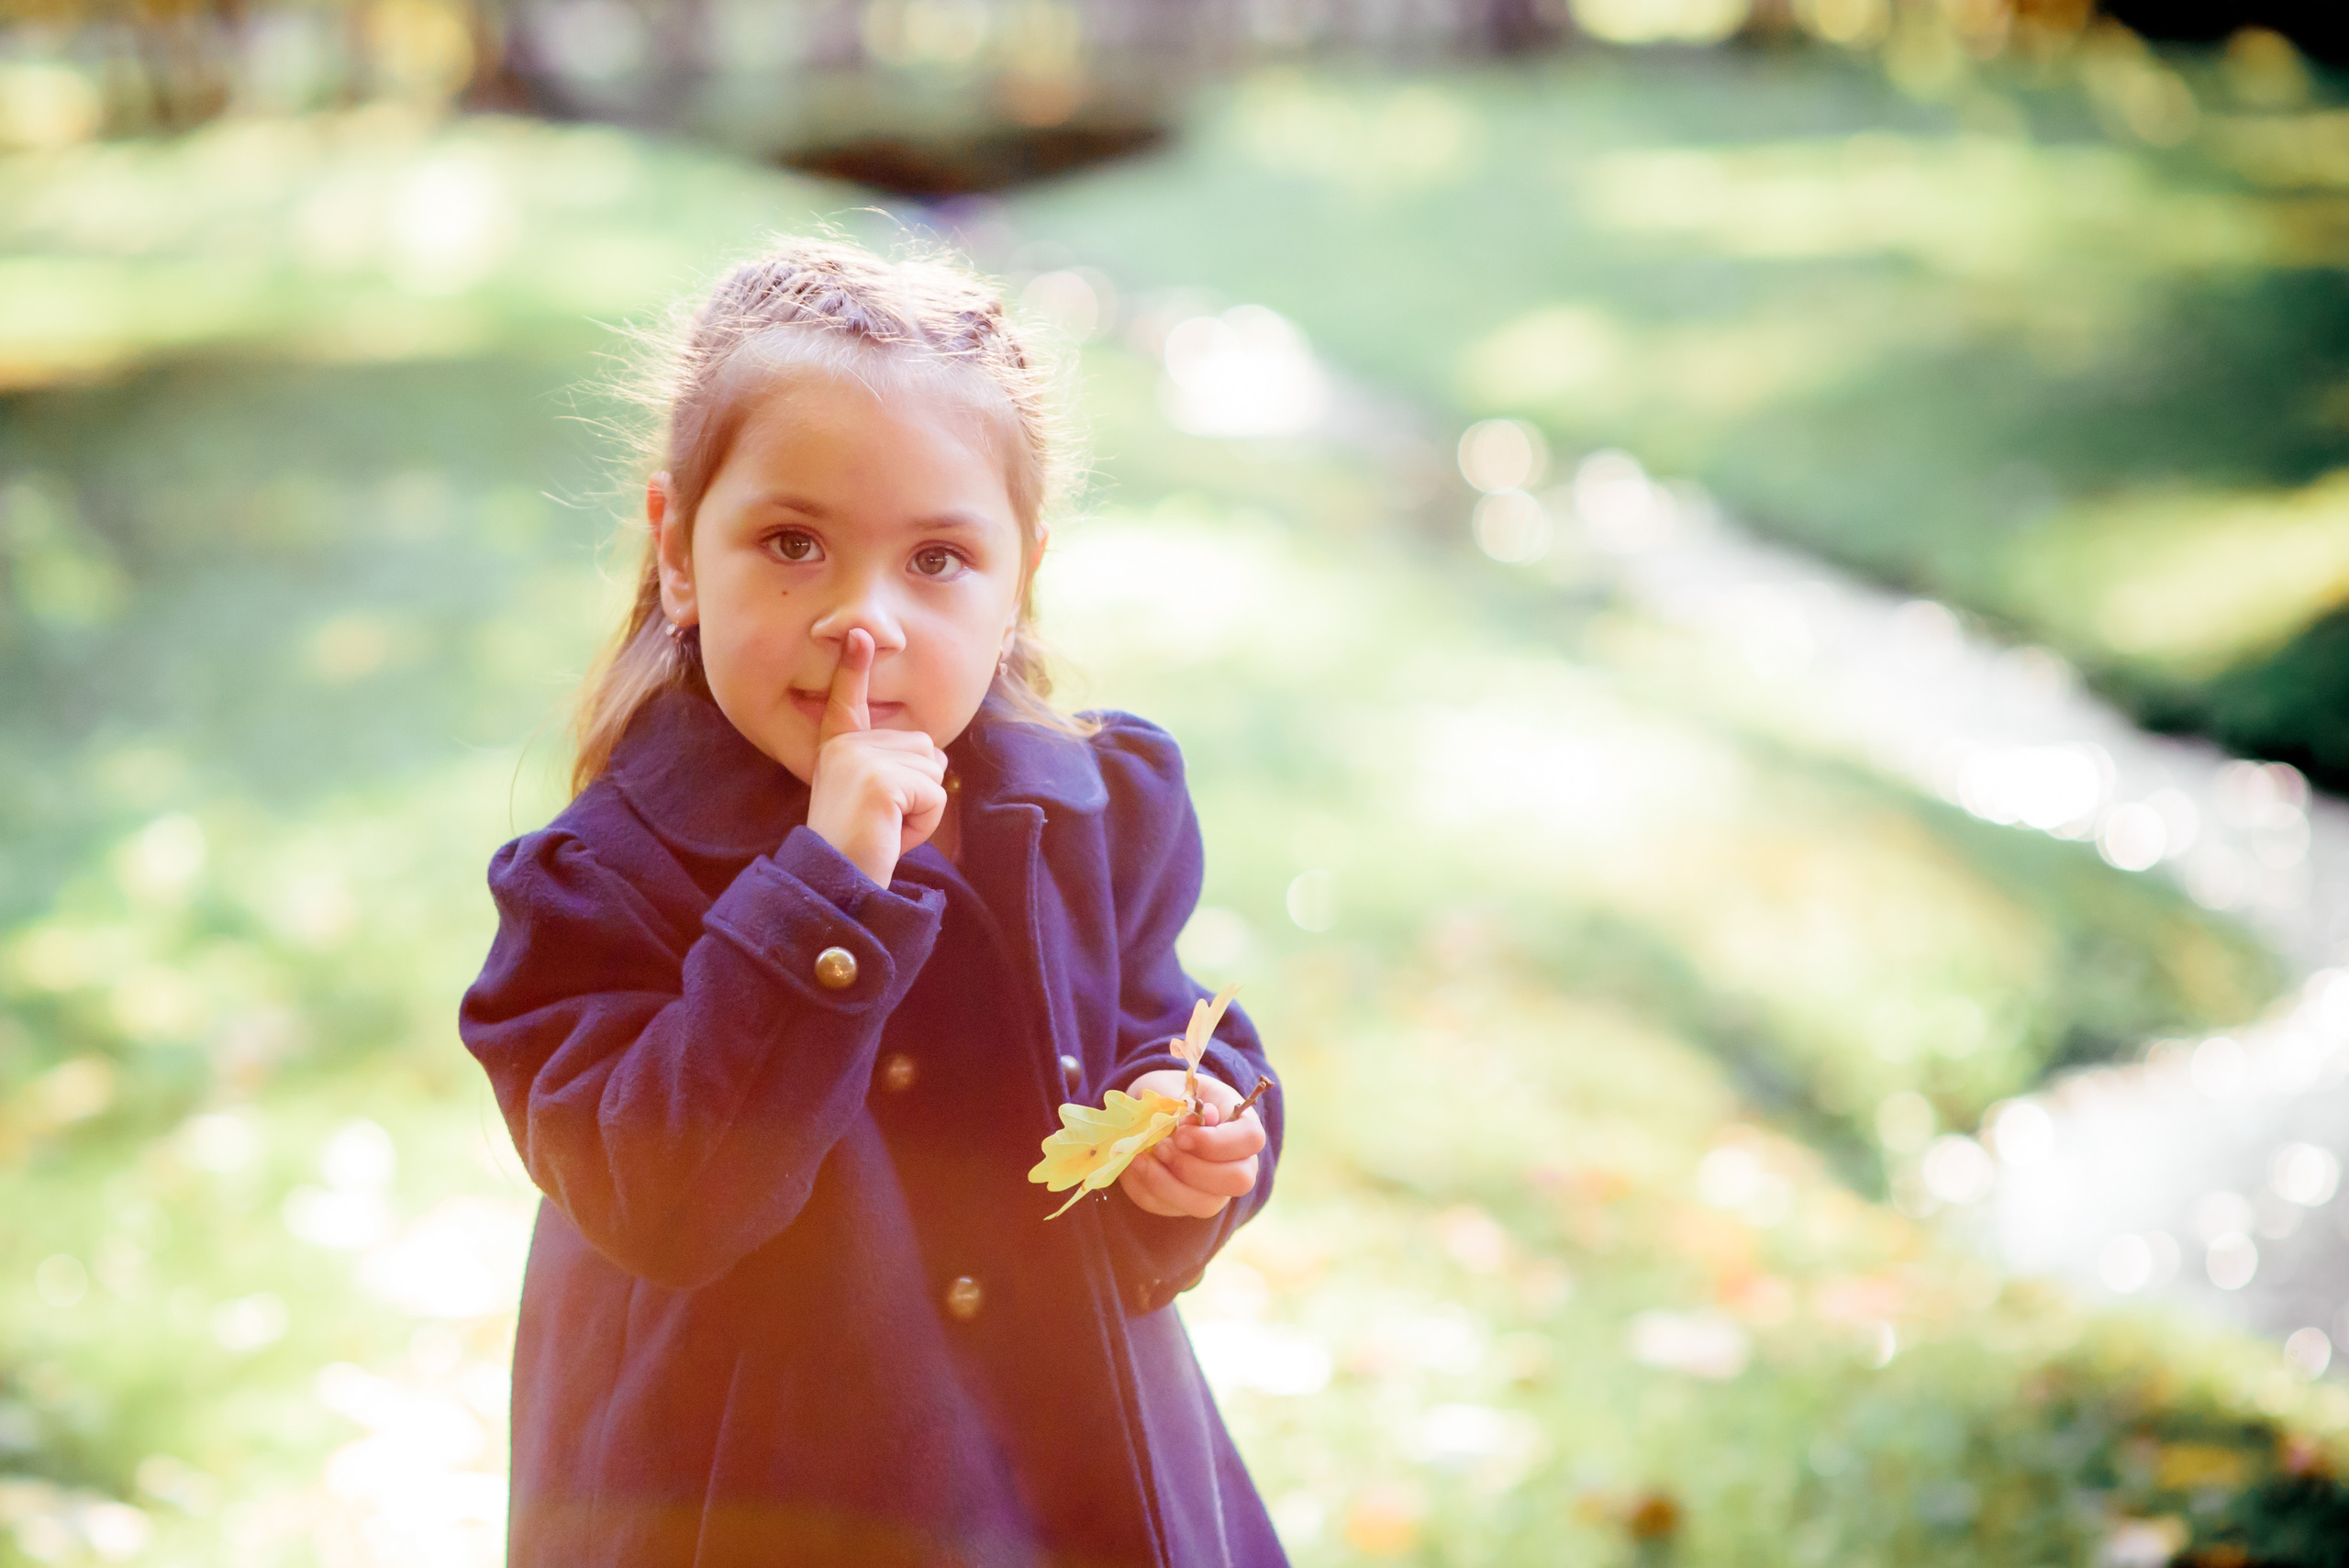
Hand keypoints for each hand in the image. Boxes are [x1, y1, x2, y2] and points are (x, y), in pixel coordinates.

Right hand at [804, 629, 947, 887]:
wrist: (837, 883)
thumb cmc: (861, 848)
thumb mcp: (873, 797)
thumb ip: (894, 768)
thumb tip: (933, 755)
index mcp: (839, 747)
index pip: (848, 700)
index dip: (854, 667)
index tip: (859, 634)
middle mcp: (847, 745)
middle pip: (925, 749)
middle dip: (920, 791)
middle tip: (882, 820)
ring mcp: (862, 759)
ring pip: (934, 772)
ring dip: (924, 808)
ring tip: (886, 827)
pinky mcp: (880, 780)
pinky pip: (935, 795)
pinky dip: (925, 822)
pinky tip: (892, 833)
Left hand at [1116, 1070, 1264, 1219]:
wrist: (1150, 1111)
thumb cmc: (1171, 1093)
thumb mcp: (1177, 1086)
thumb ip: (1188, 1100)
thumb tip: (1206, 1116)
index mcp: (1242, 1127)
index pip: (1251, 1140)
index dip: (1216, 1142)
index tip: (1181, 1133)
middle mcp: (1238, 1163)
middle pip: (1238, 1181)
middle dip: (1194, 1168)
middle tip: (1162, 1148)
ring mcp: (1215, 1190)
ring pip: (1206, 1205)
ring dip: (1168, 1183)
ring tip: (1143, 1157)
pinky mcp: (1185, 1204)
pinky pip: (1170, 1207)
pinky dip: (1147, 1187)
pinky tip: (1136, 1164)